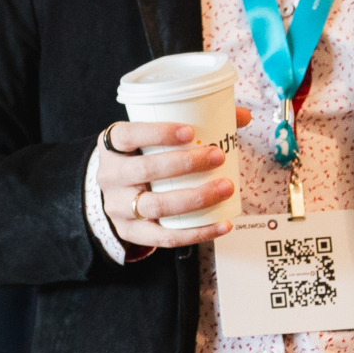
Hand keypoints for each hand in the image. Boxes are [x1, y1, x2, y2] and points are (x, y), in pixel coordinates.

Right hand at [97, 105, 250, 250]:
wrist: (112, 192)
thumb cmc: (141, 157)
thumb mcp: (151, 136)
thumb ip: (194, 121)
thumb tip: (242, 115)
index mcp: (112, 146)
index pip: (128, 135)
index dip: (158, 133)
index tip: (190, 132)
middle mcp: (110, 176)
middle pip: (146, 170)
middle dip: (185, 164)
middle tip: (217, 156)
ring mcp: (118, 207)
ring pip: (156, 205)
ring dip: (195, 198)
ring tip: (224, 188)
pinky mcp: (131, 232)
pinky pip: (165, 237)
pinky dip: (197, 232)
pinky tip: (222, 224)